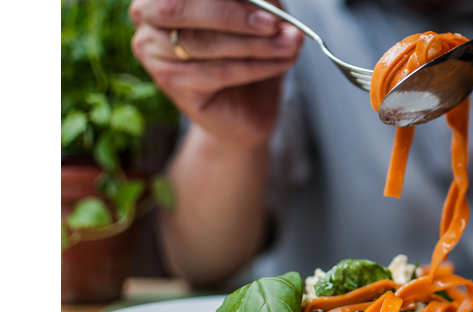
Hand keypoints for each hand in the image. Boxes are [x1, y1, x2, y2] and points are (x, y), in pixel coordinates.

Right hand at [130, 0, 302, 147]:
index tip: (265, 6)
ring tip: (290, 44)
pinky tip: (281, 61)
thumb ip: (258, 1)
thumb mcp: (258, 13)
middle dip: (235, 15)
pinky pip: (217, 70)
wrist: (247, 106)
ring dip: (256, 44)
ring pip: (205, 42)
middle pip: (181, 7)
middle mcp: (147, 14)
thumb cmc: (249, 50)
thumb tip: (267, 6)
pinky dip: (256, 65)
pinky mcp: (170, 82)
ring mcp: (153, 50)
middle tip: (275, 24)